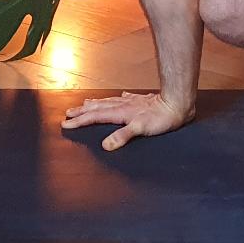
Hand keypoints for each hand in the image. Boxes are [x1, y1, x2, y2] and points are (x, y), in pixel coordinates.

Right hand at [63, 91, 192, 150]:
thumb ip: (123, 136)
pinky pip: (123, 99)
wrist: (177, 104)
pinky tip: (118, 97)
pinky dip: (116, 100)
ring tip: (84, 104)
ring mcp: (131, 103)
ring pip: (108, 102)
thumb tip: (106, 145)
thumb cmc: (161, 118)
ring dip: (94, 104)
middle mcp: (123, 106)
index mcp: (120, 113)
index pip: (95, 117)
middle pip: (97, 108)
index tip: (66, 123)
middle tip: (68, 113)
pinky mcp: (141, 101)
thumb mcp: (141, 129)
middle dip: (82, 111)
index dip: (80, 121)